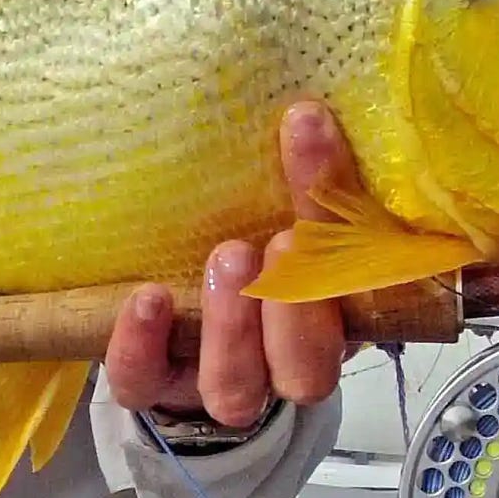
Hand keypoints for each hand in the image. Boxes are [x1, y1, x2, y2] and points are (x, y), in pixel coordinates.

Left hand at [104, 100, 352, 426]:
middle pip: (305, 371)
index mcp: (333, 324)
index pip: (356, 302)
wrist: (182, 316)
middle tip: (280, 243)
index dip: (351, 246)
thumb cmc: (255, 249)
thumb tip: (309, 108)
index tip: (321, 156)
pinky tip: (148, 297)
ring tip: (227, 257)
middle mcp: (281, 368)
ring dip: (232, 328)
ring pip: (234, 390)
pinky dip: (142, 345)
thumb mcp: (290, 215)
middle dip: (296, 311)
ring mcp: (216, 381)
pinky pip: (144, 382)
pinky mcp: (155, 384)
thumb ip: (310, 185)